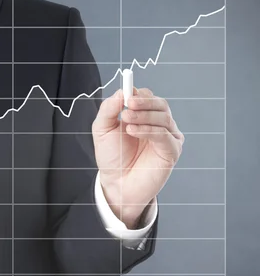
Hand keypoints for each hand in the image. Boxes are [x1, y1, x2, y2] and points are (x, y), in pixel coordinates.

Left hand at [92, 87, 183, 227]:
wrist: (117, 183)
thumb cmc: (112, 157)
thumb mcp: (102, 129)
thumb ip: (108, 110)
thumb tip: (120, 92)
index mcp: (143, 115)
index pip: (147, 96)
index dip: (138, 93)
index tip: (126, 96)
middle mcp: (158, 123)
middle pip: (160, 103)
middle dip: (144, 102)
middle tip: (128, 105)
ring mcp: (167, 136)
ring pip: (164, 117)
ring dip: (144, 116)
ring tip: (126, 122)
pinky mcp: (172, 150)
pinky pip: (165, 135)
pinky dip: (149, 130)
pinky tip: (133, 131)